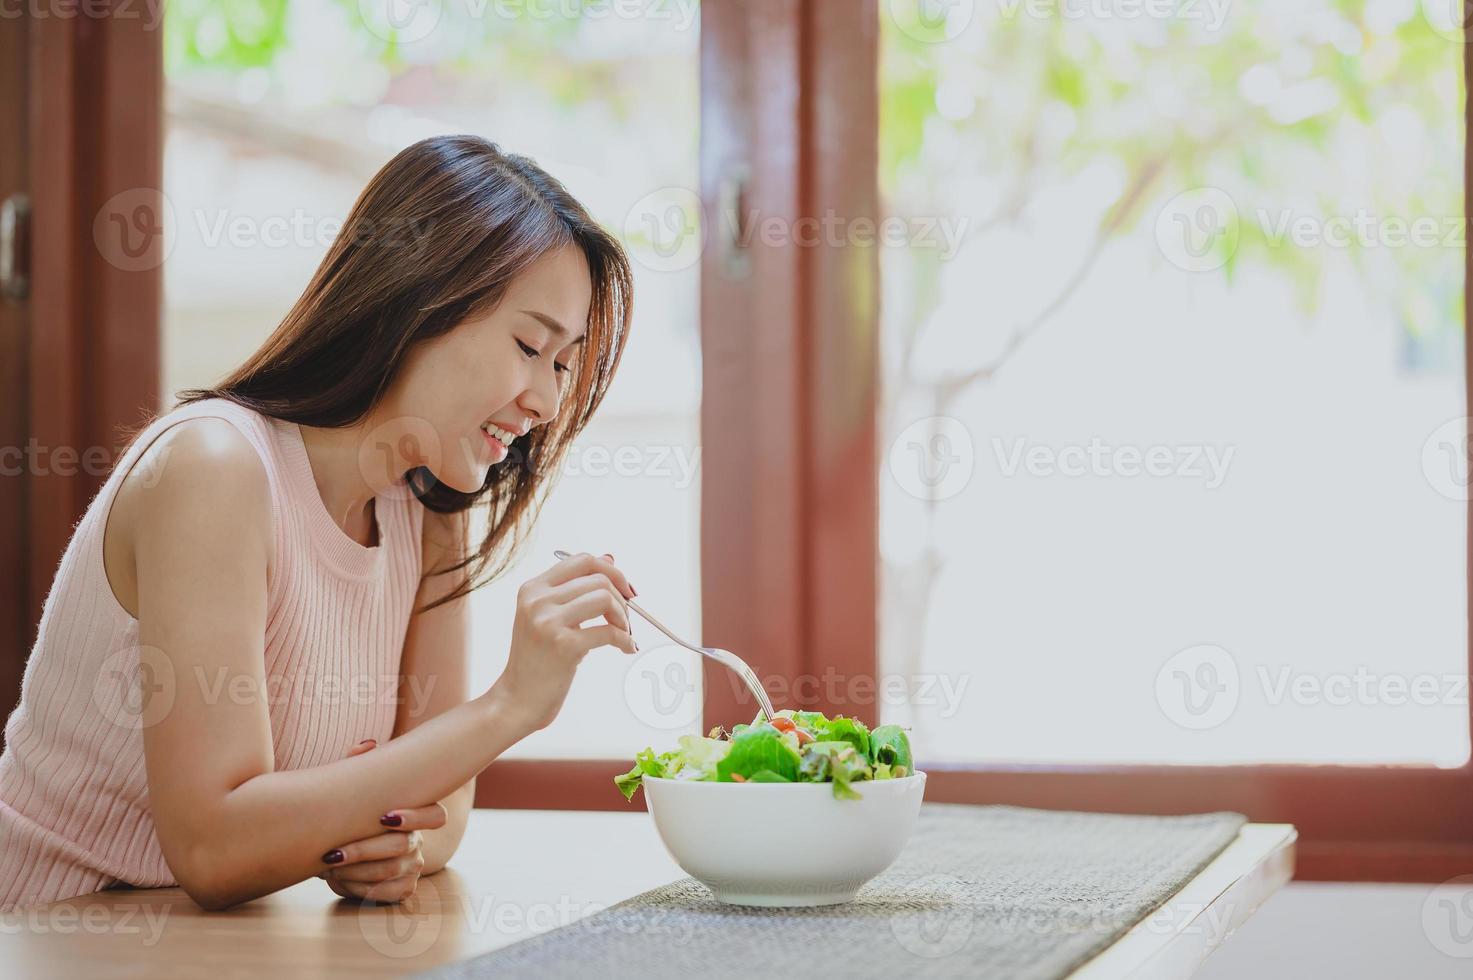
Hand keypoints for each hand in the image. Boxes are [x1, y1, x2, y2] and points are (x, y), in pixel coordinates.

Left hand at [317, 739, 447, 903]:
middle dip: (364, 850)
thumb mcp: (355, 789)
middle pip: (401, 847)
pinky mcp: (403, 888)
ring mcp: (413, 866)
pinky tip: (338, 880)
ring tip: (328, 866)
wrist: (339, 848)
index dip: (414, 817)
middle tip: (332, 853)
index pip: (435, 816)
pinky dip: (359, 888)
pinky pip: (387, 893)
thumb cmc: (351, 813)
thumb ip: (359, 764)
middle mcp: (419, 841)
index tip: (384, 818)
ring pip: (391, 872)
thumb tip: (367, 746)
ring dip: (356, 870)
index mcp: (416, 814)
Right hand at [490, 551, 637, 731]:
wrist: (517, 700)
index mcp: (533, 588)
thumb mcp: (548, 617)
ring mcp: (548, 622)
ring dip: (623, 618)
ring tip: (623, 634)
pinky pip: (609, 632)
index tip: (626, 590)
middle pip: (598, 579)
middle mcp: (537, 600)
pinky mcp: (563, 645)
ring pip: (605, 598)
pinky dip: (625, 640)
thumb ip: (575, 590)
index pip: (582, 560)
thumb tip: (611, 559)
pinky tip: (626, 649)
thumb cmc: (538, 660)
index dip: (611, 571)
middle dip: (621, 599)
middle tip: (625, 621)